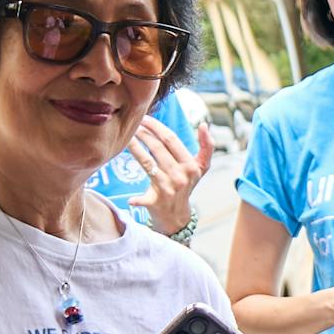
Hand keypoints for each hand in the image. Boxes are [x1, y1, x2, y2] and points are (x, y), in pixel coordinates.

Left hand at [129, 118, 204, 237]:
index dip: (157, 127)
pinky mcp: (156, 202)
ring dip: (135, 148)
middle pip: (158, 148)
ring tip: (126, 137)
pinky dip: (137, 200)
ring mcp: (168, 189)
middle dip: (144, 133)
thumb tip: (204, 125)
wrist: (177, 215)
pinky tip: (130, 199)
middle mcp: (180, 176)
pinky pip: (144, 199)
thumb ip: (207, 146)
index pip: (171, 140)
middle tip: (133, 124)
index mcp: (191, 166)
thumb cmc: (187, 185)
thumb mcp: (202, 167)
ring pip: (147, 163)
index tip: (145, 118)